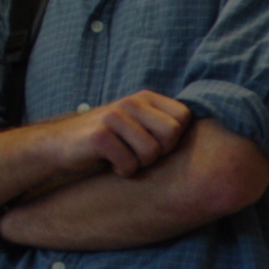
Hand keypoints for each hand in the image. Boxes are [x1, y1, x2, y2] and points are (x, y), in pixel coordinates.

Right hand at [61, 91, 191, 177]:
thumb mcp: (137, 124)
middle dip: (160, 153)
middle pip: (171, 135)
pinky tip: (109, 163)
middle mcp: (132, 102)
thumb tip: (208, 140)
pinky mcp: (100, 135)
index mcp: (146, 97)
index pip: (184, 118)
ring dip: (139, 164)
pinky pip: (128, 164)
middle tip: (140, 155)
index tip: (156, 145)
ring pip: (151, 152)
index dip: (174, 139)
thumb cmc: (107, 140)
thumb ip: (162, 124)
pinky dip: (122, 171)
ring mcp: (115, 116)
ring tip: (123, 158)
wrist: (61, 145)